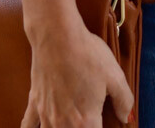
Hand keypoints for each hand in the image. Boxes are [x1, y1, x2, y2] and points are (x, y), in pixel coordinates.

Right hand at [18, 0, 133, 127]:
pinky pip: (28, 125)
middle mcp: (63, 124)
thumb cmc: (88, 54)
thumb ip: (124, 100)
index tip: (104, 122)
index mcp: (86, 121)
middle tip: (88, 121)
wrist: (57, 36)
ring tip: (70, 124)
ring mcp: (46, 115)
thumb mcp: (115, 75)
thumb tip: (126, 118)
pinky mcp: (34, 102)